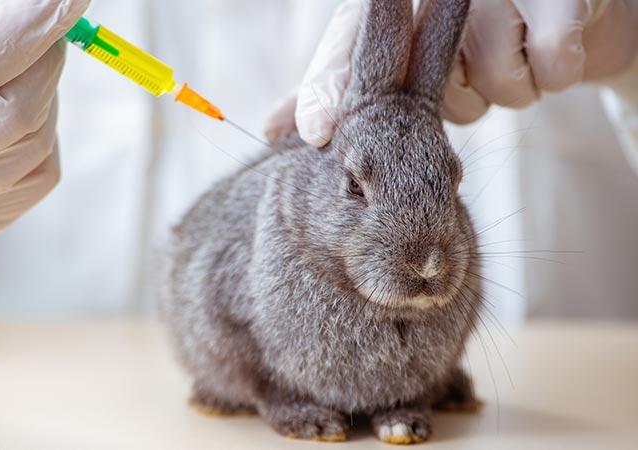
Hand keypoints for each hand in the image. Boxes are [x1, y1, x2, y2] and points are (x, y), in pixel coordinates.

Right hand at [0, 0, 88, 260]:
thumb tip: (0, 5)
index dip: (28, 28)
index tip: (67, 0)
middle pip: (18, 114)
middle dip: (45, 65)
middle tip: (48, 34)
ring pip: (36, 149)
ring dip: (45, 103)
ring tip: (26, 78)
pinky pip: (33, 182)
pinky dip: (41, 142)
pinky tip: (21, 123)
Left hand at [266, 0, 637, 146]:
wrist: (555, 9)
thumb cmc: (458, 45)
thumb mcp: (393, 70)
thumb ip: (335, 92)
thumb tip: (271, 129)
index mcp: (385, 10)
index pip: (349, 52)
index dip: (331, 91)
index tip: (317, 132)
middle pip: (436, 87)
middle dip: (457, 101)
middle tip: (467, 77)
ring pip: (496, 82)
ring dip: (505, 89)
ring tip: (506, 56)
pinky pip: (551, 67)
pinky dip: (553, 71)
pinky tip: (545, 48)